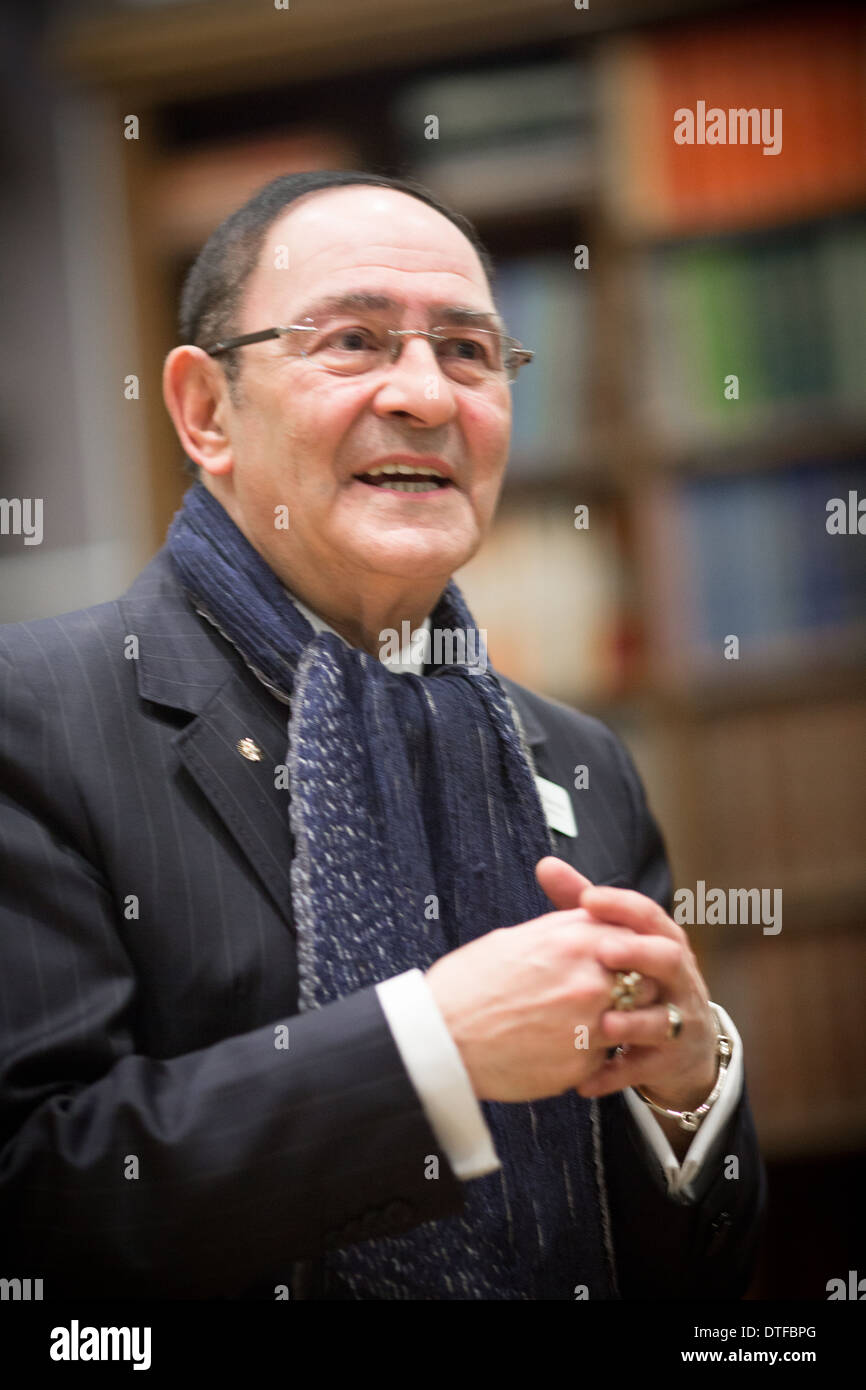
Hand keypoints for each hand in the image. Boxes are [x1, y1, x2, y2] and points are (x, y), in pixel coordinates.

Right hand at [424, 866, 658, 1103]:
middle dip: (631, 990)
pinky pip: (604, 1059)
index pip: (632, 939)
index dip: (628, 953)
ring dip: (614, 1025)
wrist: (440, 1036)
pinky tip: (556, 1050)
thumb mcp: (515, 938)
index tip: (619, 963)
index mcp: (573, 940)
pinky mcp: (581, 1065)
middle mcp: (589, 980)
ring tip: (578, 1026)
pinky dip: (588, 1056)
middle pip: (643, 982)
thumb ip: (563, 930)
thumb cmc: (468, 984)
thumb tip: (587, 924)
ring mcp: (589, 1025)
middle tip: (606, 999)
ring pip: (629, 1024)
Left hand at [572, 882, 717, 1110]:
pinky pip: (644, 1069)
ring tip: (602, 1024)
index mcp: (663, 941)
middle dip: (639, 955)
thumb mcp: (616, 940)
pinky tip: (582, 1082)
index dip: (621, 905)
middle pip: (668, 959)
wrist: (680, 1045)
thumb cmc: (636, 978)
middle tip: (605, 952)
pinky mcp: (671, 1061)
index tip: (588, 898)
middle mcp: (679, 977)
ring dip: (631, 1022)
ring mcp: (680, 1020)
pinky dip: (613, 1075)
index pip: (649, 915)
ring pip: (663, 1019)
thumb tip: (546, 864)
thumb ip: (583, 903)